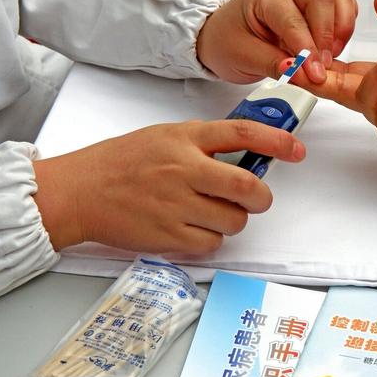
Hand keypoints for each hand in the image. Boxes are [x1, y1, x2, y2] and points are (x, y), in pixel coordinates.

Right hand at [32, 120, 304, 254]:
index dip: (277, 141)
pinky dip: (211, 238)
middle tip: (256, 198)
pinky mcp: (169, 236)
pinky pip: (212, 243)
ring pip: (234, 220)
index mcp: (184, 138)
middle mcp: (183, 169)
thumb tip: (248, 157)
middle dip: (261, 197)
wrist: (80, 191)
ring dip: (233, 219)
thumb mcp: (165, 137)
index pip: (242, 133)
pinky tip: (192, 227)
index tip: (296, 150)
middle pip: (248, 186)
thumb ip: (204, 144)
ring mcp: (177, 204)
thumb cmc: (121, 162)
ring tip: (210, 212)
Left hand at [197, 0, 356, 84]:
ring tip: (328, 58)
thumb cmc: (227, 42)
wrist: (221, 38)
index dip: (307, 50)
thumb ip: (274, 64)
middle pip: (322, 1)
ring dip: (339, 32)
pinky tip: (333, 49)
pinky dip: (343, 27)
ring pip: (337, 1)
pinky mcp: (315, 6)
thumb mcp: (243, 57)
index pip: (293, 20)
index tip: (315, 75)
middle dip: (326, 39)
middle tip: (322, 68)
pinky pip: (341, 7)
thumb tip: (302, 72)